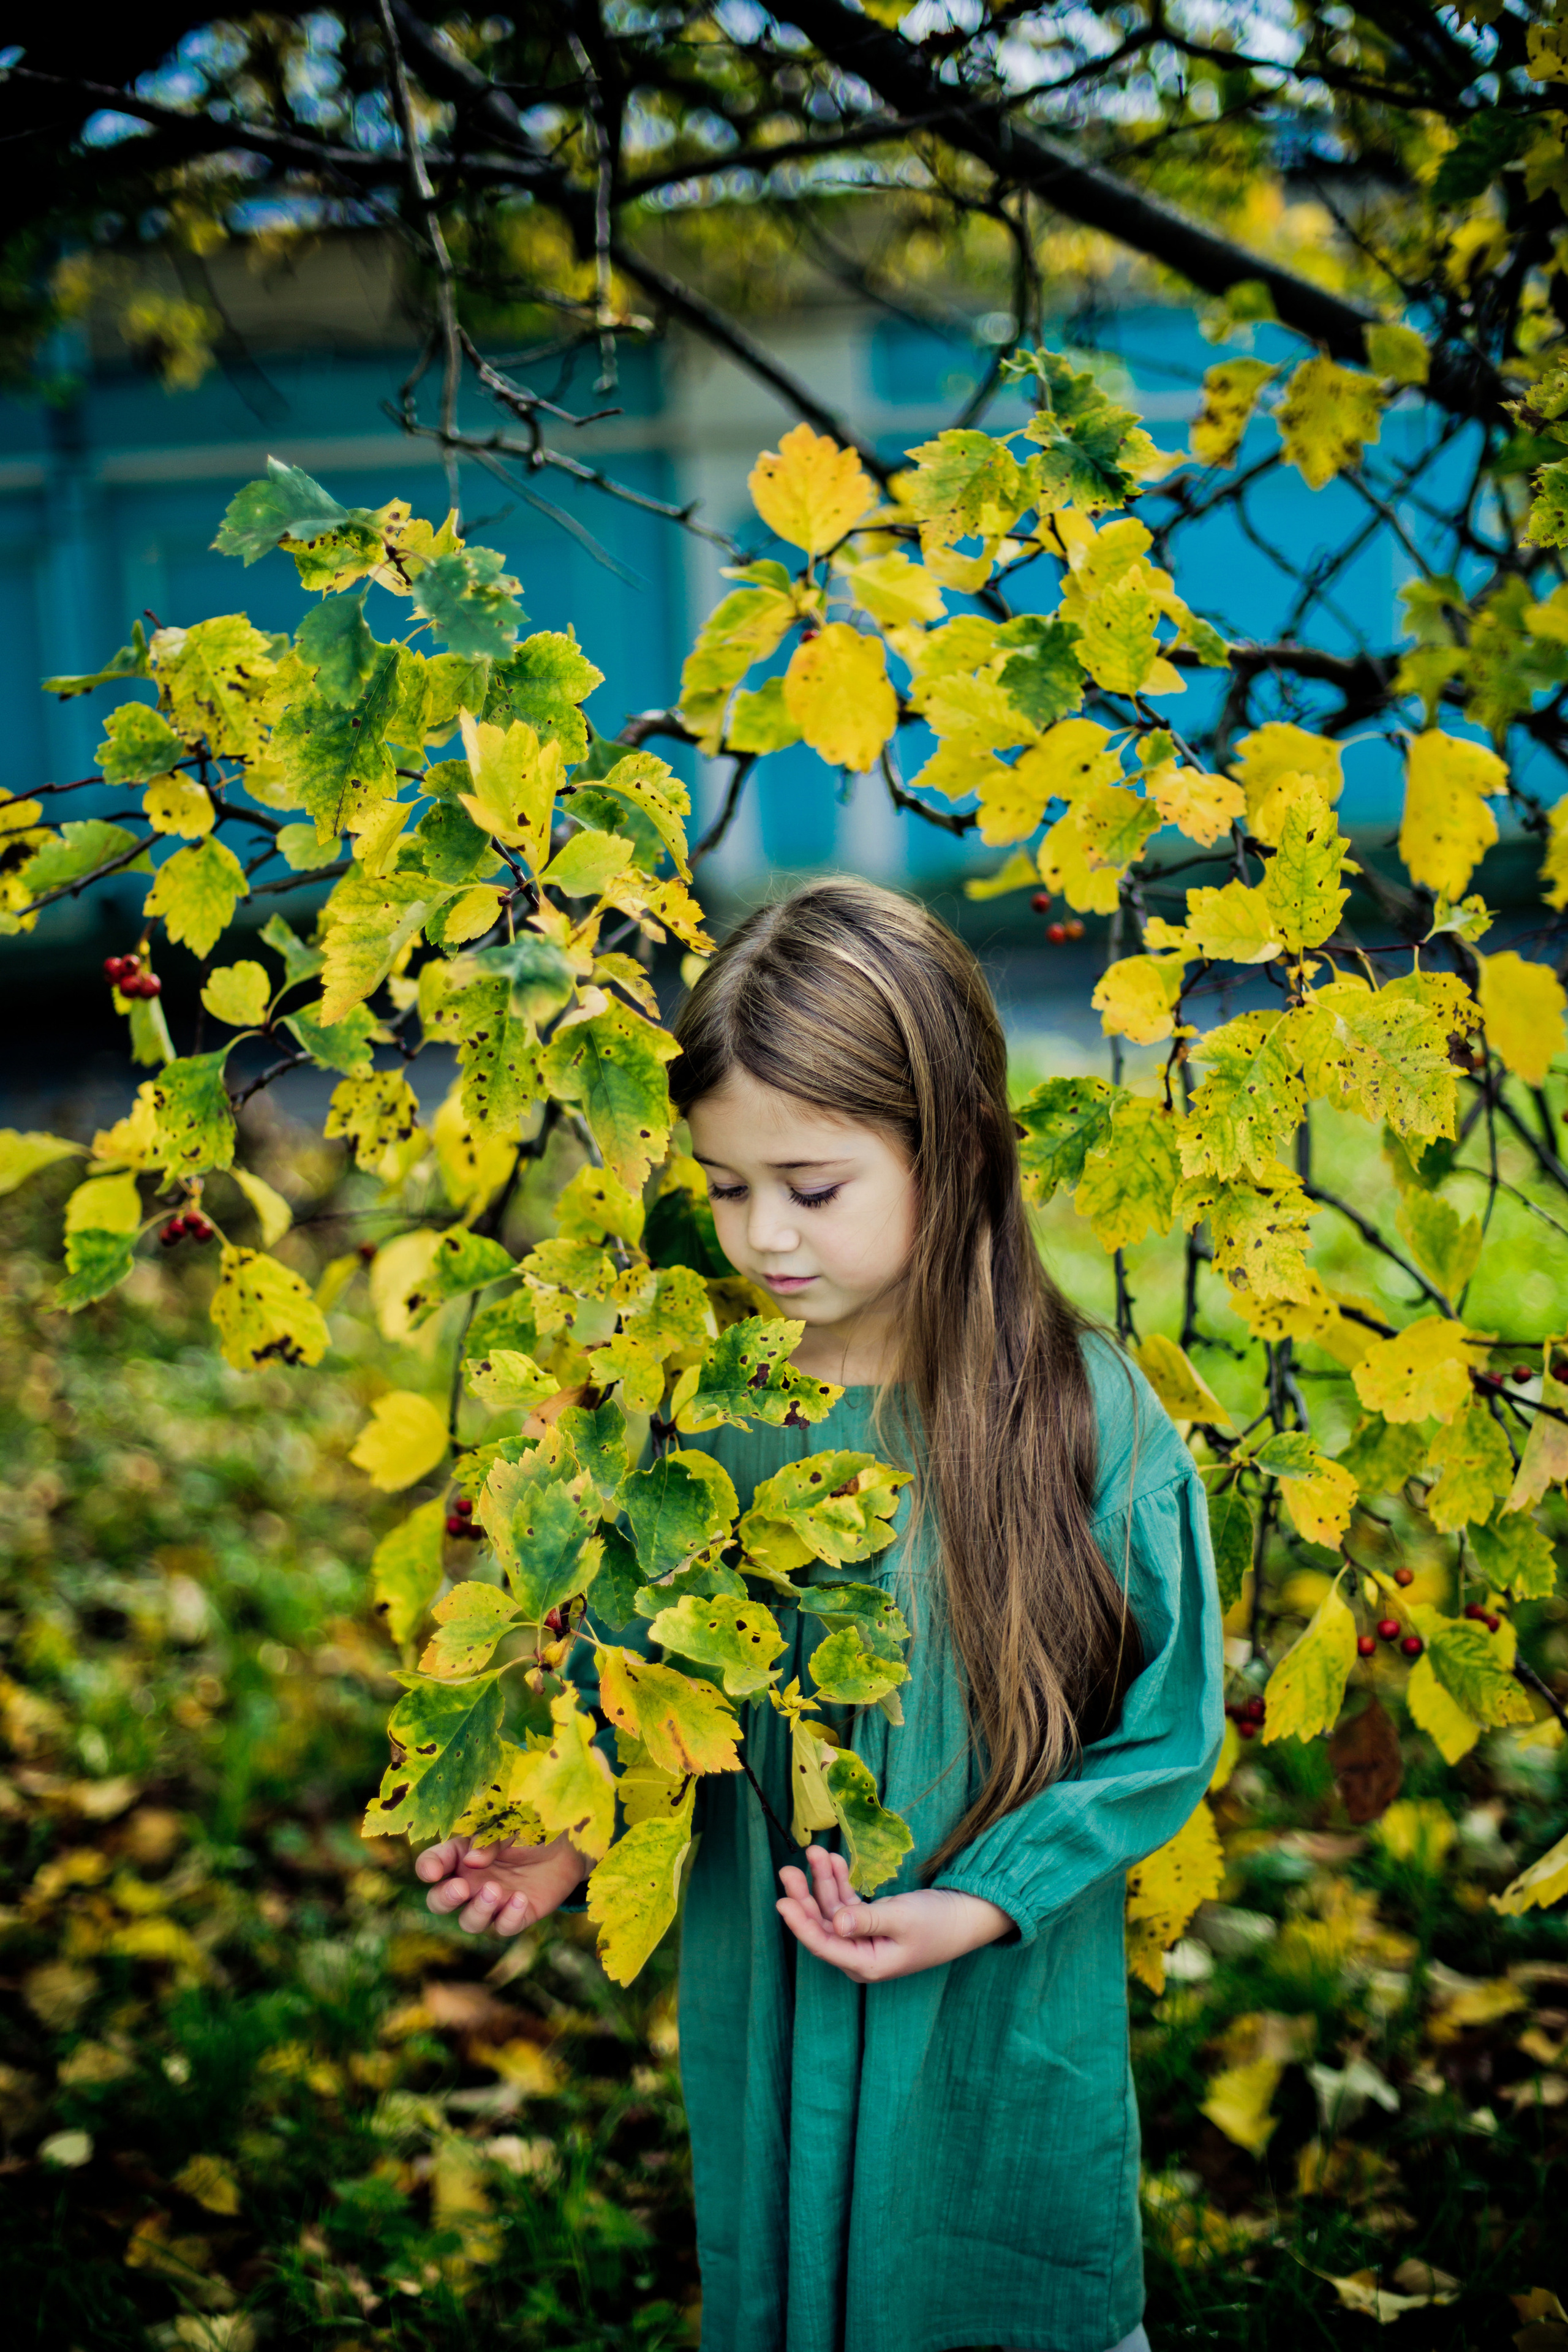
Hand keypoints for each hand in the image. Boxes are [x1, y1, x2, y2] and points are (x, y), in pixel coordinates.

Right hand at [416, 1830, 589, 1936]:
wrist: (569, 1843)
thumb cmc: (532, 1828)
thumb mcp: (510, 1826)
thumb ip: (490, 1841)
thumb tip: (471, 1860)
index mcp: (462, 1854)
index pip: (433, 1863)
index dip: (428, 1868)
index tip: (432, 1872)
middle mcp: (472, 1881)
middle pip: (440, 1902)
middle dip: (445, 1898)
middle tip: (460, 1888)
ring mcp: (493, 1901)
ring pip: (470, 1921)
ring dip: (478, 1910)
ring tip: (495, 1890)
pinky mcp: (517, 1915)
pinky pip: (503, 1927)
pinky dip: (508, 1917)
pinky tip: (520, 1899)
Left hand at [776, 1844, 1013, 1982]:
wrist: (965, 1917)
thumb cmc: (936, 1922)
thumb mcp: (902, 1919)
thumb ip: (866, 1921)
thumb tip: (835, 1923)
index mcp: (865, 1965)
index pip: (824, 1945)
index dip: (801, 1923)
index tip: (782, 1902)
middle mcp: (859, 1955)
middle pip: (822, 1925)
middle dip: (805, 1897)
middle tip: (788, 1869)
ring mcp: (863, 1938)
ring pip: (832, 1909)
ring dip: (823, 1882)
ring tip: (814, 1852)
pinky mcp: (870, 1923)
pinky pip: (847, 1902)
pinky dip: (840, 1882)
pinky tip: (833, 1861)